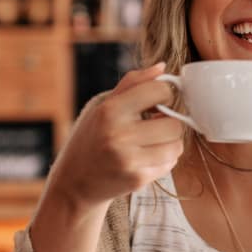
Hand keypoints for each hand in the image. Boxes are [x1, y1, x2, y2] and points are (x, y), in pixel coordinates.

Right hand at [44, 62, 184, 209]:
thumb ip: (133, 84)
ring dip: (170, 143)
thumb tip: (162, 67)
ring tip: (153, 142)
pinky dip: (164, 160)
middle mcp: (119, 135)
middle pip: (175, 123)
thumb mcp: (103, 106)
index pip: (160, 90)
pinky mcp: (137, 179)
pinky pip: (170, 164)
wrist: (74, 183)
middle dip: (169, 123)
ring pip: (177, 145)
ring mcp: (129, 160)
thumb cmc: (91, 138)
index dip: (164, 94)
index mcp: (110, 111)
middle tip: (155, 125)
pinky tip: (146, 158)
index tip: (156, 102)